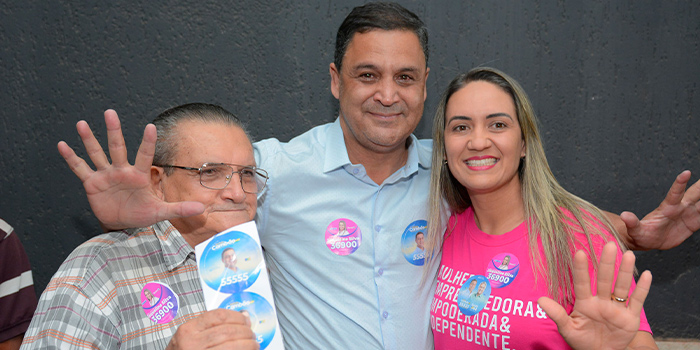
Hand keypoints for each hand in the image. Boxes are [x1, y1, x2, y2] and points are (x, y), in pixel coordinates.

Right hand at [58, 109, 203, 230]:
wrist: (123, 224)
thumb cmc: (142, 214)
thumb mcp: (161, 212)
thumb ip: (180, 208)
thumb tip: (203, 208)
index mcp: (139, 175)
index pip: (144, 155)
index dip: (147, 142)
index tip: (150, 126)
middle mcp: (122, 170)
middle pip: (117, 147)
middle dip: (113, 130)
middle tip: (110, 112)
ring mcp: (106, 175)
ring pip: (97, 153)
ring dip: (89, 140)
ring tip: (82, 124)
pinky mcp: (92, 183)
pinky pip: (80, 168)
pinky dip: (71, 158)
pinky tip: (62, 145)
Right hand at [166, 309, 258, 349]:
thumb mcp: (191, 336)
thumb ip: (212, 326)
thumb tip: (243, 316)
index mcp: (188, 330)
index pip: (219, 316)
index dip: (237, 317)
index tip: (245, 320)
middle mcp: (191, 343)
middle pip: (228, 331)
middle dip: (245, 332)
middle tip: (252, 334)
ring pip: (232, 345)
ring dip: (248, 344)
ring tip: (253, 344)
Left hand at [538, 242, 653, 349]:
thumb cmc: (582, 341)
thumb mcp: (567, 329)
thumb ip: (556, 314)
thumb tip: (539, 300)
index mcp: (585, 303)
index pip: (582, 283)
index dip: (581, 268)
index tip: (579, 252)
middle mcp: (601, 301)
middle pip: (604, 279)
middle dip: (606, 263)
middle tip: (608, 244)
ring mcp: (616, 308)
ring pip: (621, 286)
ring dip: (625, 271)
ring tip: (628, 254)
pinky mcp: (630, 317)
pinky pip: (637, 301)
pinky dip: (642, 288)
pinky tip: (647, 274)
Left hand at [621, 170, 699, 249]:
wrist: (648, 240)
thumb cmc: (640, 234)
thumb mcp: (636, 230)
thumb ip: (632, 223)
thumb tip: (624, 215)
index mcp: (667, 208)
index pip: (675, 193)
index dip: (680, 183)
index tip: (686, 172)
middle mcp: (680, 208)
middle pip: (695, 194)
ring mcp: (687, 214)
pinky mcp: (693, 223)